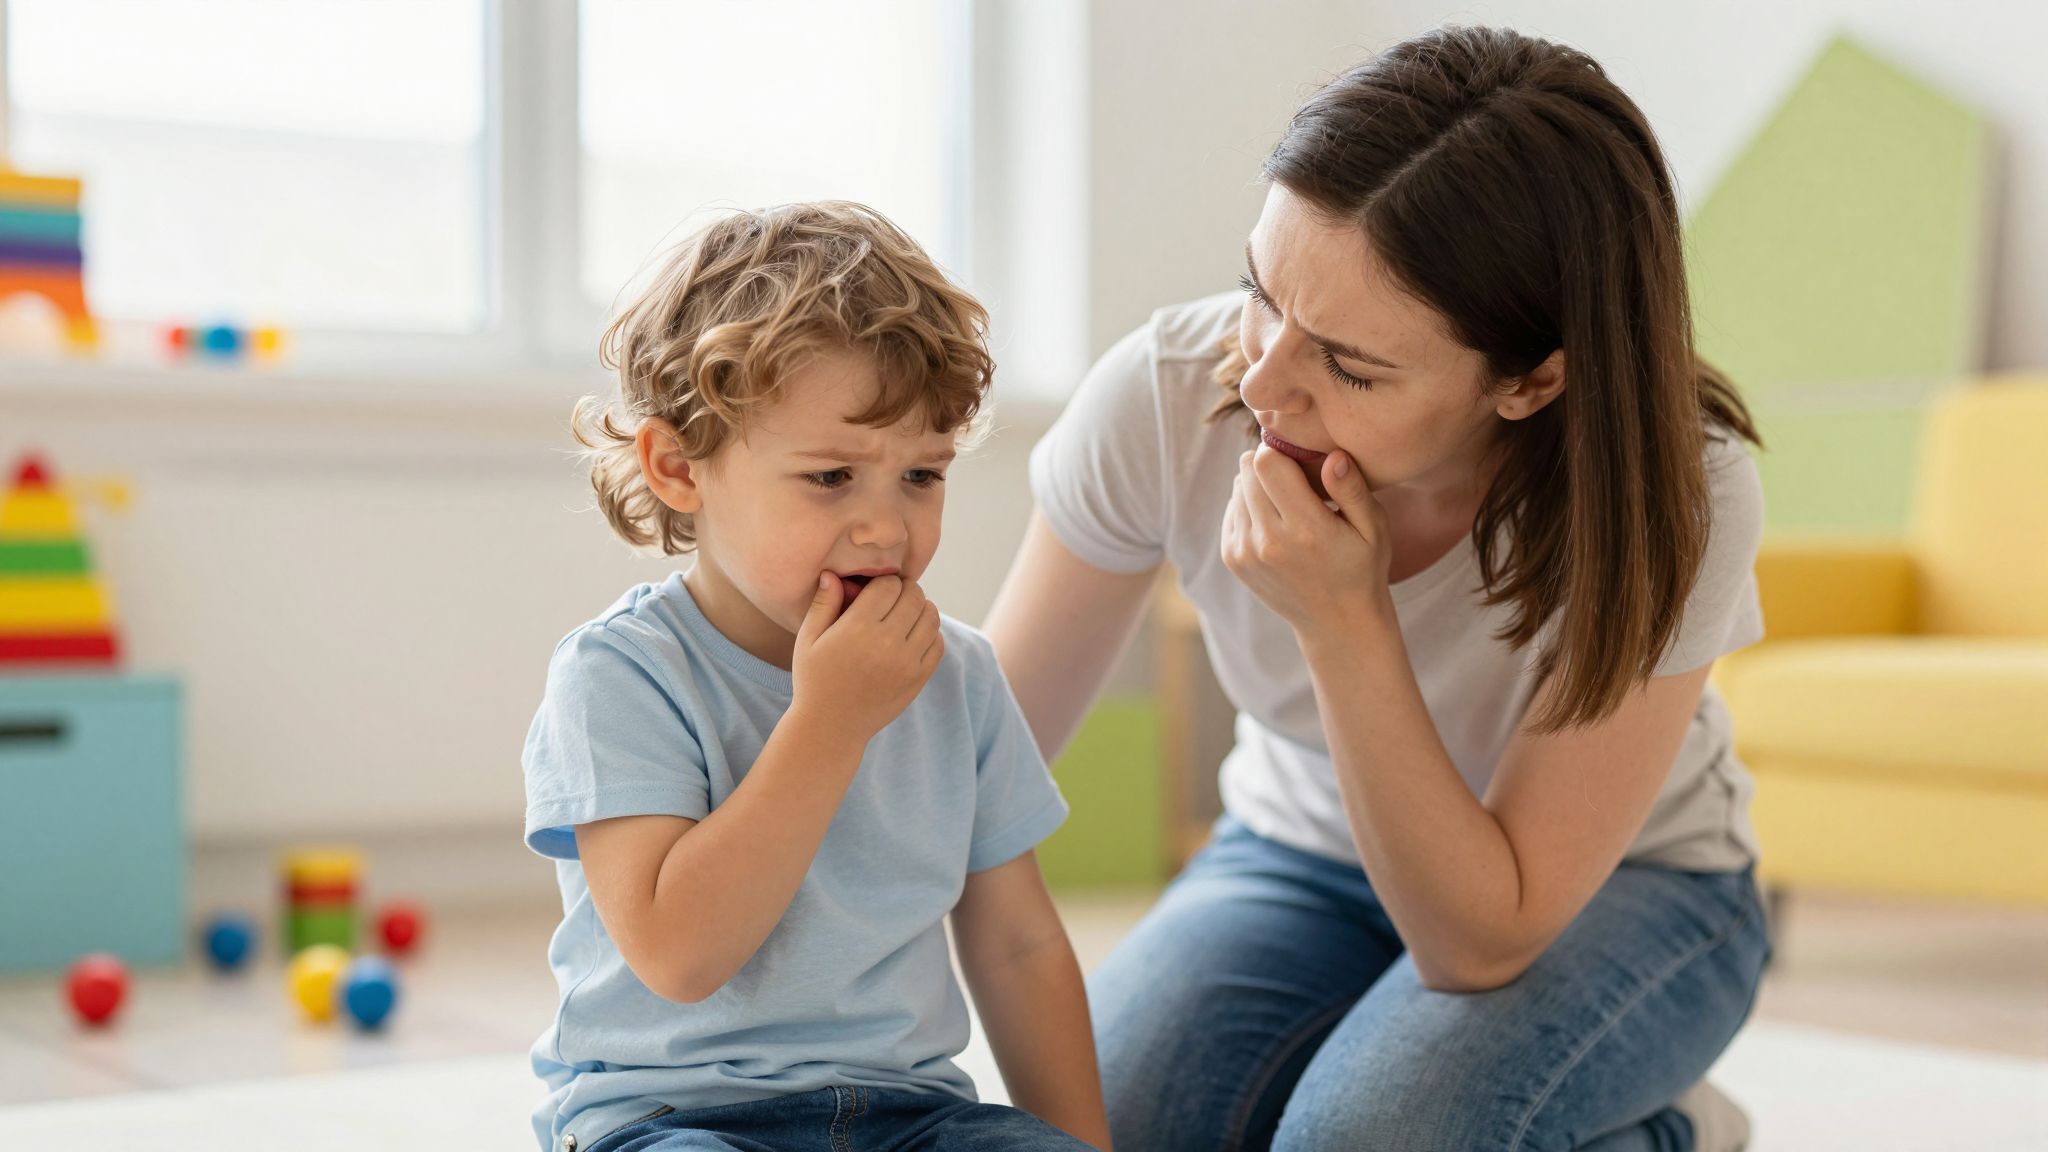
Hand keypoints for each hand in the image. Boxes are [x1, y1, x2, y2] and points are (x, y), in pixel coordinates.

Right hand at [790, 573, 944, 739]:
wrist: (831, 727)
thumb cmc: (814, 679)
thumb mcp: (808, 640)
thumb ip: (823, 604)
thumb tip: (832, 574)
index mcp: (857, 628)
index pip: (889, 585)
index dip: (885, 583)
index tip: (877, 590)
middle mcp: (886, 643)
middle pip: (914, 597)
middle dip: (905, 591)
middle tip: (894, 597)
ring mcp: (906, 662)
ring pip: (931, 617)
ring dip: (921, 609)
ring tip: (905, 614)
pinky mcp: (918, 678)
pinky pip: (937, 643)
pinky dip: (930, 633)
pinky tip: (913, 636)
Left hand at [1221, 443, 1394, 631]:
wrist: (1337, 622)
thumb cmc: (1362, 568)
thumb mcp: (1373, 528)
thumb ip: (1352, 489)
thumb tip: (1332, 455)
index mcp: (1306, 529)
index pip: (1267, 463)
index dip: (1281, 451)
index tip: (1299, 459)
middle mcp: (1269, 542)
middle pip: (1247, 472)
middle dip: (1268, 465)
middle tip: (1294, 477)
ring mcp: (1246, 553)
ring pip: (1237, 489)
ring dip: (1257, 486)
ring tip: (1288, 503)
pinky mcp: (1233, 560)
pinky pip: (1231, 511)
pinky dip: (1249, 507)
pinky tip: (1276, 521)